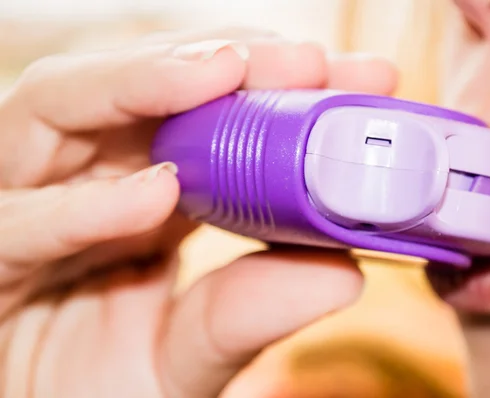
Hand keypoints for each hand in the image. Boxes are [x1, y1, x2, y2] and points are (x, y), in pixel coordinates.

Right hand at [0, 28, 398, 396]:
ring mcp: (29, 204)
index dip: (282, 93)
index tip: (361, 82)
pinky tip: (153, 194)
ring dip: (145, 83)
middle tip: (305, 60)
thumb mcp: (187, 359)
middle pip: (145, 91)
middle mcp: (89, 180)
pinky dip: (84, 205)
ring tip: (225, 72)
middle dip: (228, 61)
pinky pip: (17, 218)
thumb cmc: (97, 391)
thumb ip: (247, 316)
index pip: (213, 120)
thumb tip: (343, 273)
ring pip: (63, 107)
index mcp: (146, 194)